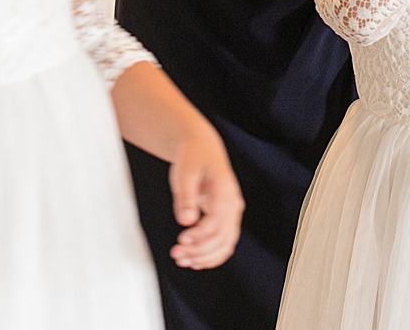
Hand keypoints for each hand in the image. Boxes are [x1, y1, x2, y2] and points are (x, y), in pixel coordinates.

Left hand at [168, 127, 243, 269]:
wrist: (202, 147)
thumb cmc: (193, 157)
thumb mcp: (184, 173)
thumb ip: (186, 197)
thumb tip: (186, 221)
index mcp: (225, 191)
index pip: (217, 222)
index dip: (199, 235)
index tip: (180, 240)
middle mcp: (233, 204)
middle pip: (222, 237)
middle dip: (199, 250)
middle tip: (176, 254)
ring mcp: (233, 212)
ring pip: (225, 244)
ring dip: (205, 257)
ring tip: (182, 261)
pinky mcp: (227, 218)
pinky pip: (225, 243)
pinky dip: (213, 255)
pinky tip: (196, 261)